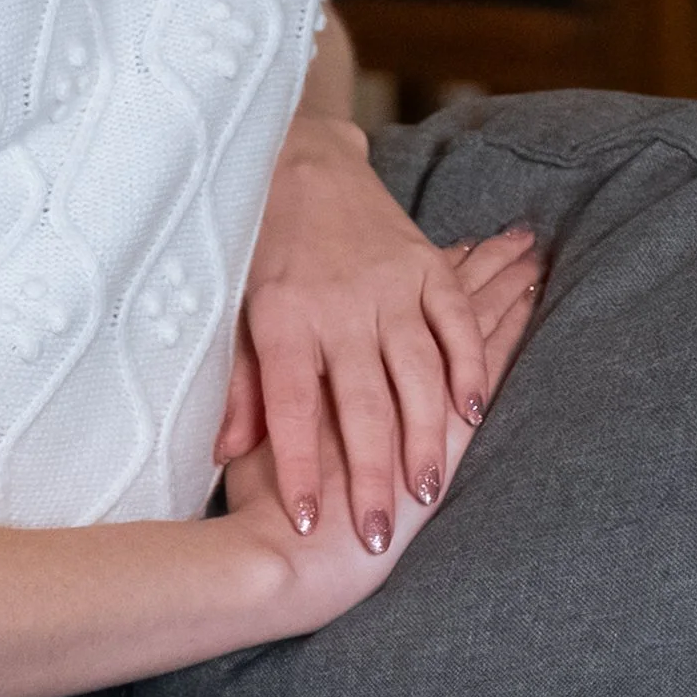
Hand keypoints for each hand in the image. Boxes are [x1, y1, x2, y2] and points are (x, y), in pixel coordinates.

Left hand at [215, 110, 542, 555]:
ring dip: (426, 438)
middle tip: (376, 537)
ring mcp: (388, 284)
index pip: (292, 406)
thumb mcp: (233, 310)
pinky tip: (472, 414)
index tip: (305, 524)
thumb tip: (224, 452)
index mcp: (282, 316)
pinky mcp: (424, 265)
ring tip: (426, 494)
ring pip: (417, 374)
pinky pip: (456, 323)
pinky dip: (470, 368)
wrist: (296, 159)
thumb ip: (239, 382)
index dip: (298, 467)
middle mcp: (338, 303)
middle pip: (361, 404)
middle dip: (369, 478)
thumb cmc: (258, 246)